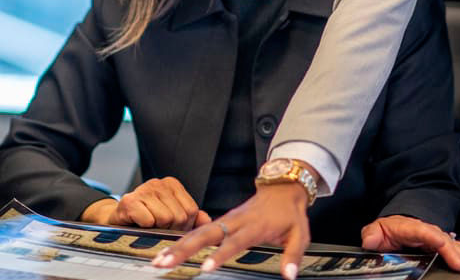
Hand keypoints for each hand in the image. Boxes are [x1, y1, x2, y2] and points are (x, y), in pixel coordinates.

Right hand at [80, 177, 210, 230]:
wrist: (119, 220)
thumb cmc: (148, 219)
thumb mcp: (173, 216)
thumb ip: (193, 217)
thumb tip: (207, 220)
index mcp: (172, 184)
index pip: (192, 210)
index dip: (184, 225)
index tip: (172, 226)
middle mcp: (159, 183)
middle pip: (179, 216)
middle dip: (170, 228)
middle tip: (157, 227)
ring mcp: (143, 189)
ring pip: (164, 219)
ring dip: (156, 228)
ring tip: (148, 225)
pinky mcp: (129, 200)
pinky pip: (148, 221)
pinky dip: (144, 227)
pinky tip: (138, 223)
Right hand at [154, 182, 309, 279]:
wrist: (282, 188)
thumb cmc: (289, 212)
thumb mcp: (300, 234)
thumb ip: (293, 255)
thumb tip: (289, 274)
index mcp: (254, 226)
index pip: (234, 242)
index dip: (220, 255)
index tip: (206, 267)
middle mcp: (235, 220)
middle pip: (205, 235)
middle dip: (184, 249)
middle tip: (166, 262)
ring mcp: (226, 219)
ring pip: (197, 232)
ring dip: (177, 246)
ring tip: (159, 260)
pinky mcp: (221, 220)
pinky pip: (199, 231)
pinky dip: (182, 241)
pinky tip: (169, 251)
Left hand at [361, 216, 459, 271]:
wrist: (394, 225)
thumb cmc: (386, 230)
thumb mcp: (375, 231)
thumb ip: (372, 235)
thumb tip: (369, 240)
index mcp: (408, 227)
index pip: (422, 230)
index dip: (432, 236)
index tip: (441, 242)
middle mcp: (424, 230)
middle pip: (441, 238)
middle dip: (453, 251)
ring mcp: (433, 236)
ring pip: (450, 242)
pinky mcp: (439, 242)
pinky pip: (454, 245)